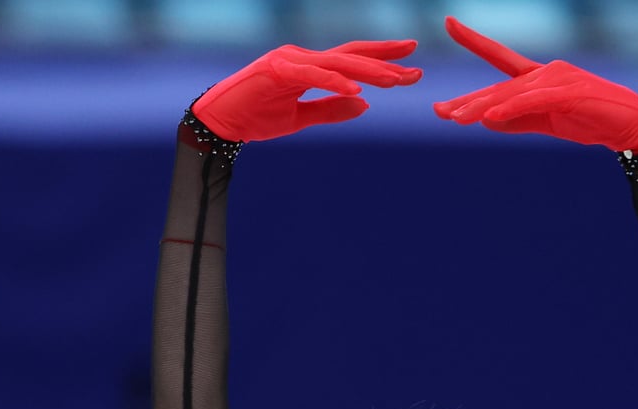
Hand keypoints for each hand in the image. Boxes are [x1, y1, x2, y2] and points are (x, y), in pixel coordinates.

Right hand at [193, 40, 421, 141]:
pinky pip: (312, 76)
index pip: (352, 60)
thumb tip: (363, 106)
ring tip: (395, 81)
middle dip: (386, 62)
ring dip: (368, 72)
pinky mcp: (276, 71)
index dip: (382, 60)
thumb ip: (330, 109)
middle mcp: (302, 57)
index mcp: (309, 66)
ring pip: (337, 63)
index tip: (412, 65)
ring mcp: (289, 61)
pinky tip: (355, 90)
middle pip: (351, 57)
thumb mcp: (300, 118)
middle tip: (417, 69)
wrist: (220, 122)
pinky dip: (333, 82)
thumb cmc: (256, 117)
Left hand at [430, 16, 637, 153]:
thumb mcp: (545, 122)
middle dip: (467, 100)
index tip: (450, 23)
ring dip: (482, 107)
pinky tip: (490, 118)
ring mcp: (557, 79)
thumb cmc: (589, 120)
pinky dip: (511, 109)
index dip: (475, 40)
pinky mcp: (567, 93)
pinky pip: (533, 101)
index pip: (500, 57)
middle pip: (498, 85)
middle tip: (439, 111)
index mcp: (538, 76)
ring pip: (511, 93)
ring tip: (456, 118)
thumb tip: (486, 119)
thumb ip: (517, 120)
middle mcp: (544, 71)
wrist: (629, 125)